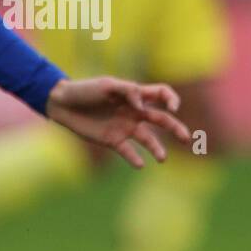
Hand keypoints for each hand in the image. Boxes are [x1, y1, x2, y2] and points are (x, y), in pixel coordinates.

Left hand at [45, 78, 190, 167]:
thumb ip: (127, 91)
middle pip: (162, 121)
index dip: (172, 100)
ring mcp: (125, 127)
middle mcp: (135, 112)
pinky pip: (128, 152)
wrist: (63, 104)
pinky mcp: (113, 140)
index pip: (162, 95)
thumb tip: (143, 104)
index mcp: (136, 96)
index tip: (172, 107)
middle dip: (176, 129)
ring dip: (157, 148)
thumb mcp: (107, 85)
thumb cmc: (85, 90)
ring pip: (148, 139)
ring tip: (162, 158)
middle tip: (187, 139)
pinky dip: (135, 159)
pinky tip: (140, 165)